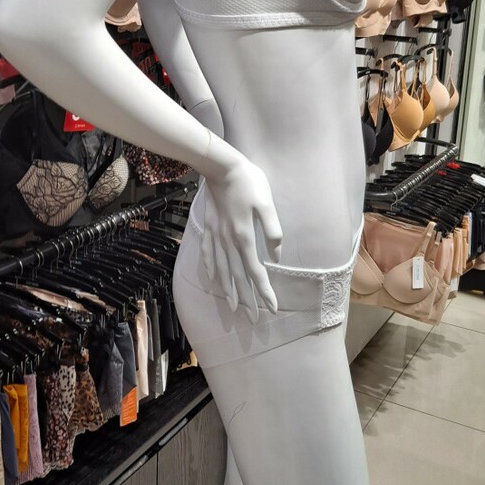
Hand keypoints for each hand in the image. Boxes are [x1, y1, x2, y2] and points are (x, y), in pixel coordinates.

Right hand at [201, 155, 282, 323]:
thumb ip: (272, 230)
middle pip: (237, 276)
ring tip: (232, 307)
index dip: (264, 291)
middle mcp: (228, 241)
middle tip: (252, 318)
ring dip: (228, 290)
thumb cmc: (248, 181)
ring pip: (221, 270)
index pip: (256, 271)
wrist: (220, 165)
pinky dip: (211, 269)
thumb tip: (275, 255)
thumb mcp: (266, 203)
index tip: (271, 308)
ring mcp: (215, 235)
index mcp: (244, 236)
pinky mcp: (208, 227)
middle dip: (247, 299)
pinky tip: (213, 277)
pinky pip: (208, 253)